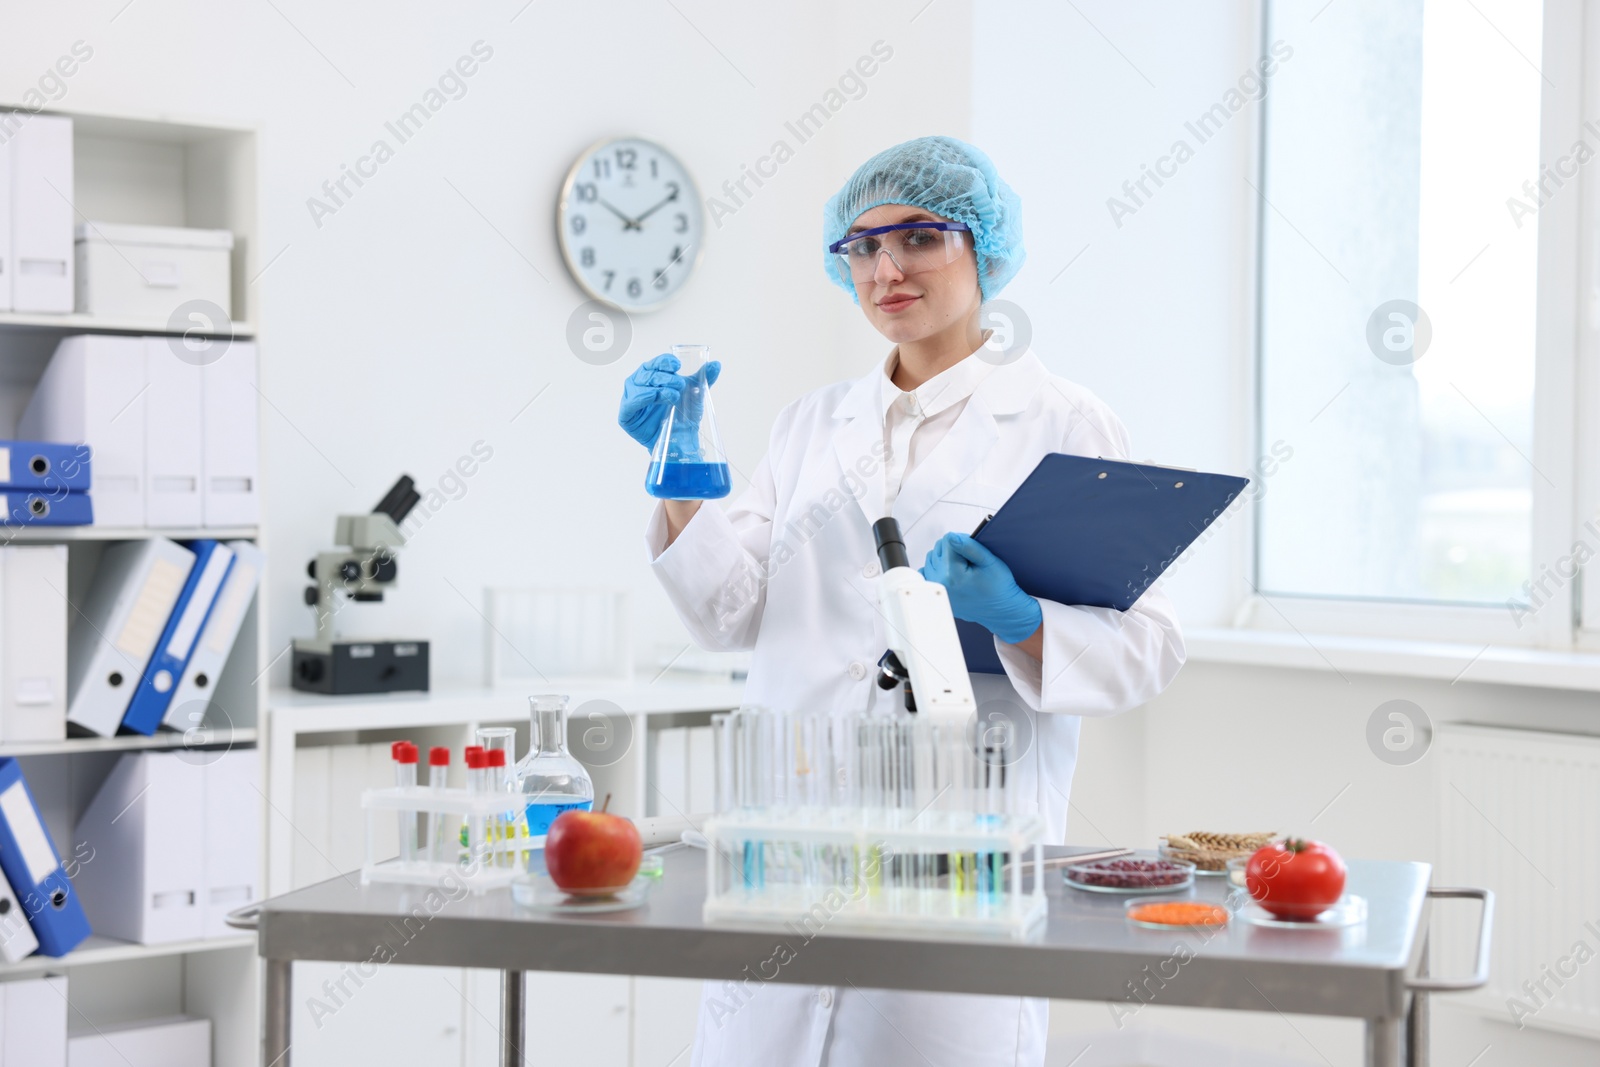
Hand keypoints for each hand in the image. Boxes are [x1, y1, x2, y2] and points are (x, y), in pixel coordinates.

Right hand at [618, 354, 721, 450]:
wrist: (679, 441)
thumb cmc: (682, 415)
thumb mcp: (694, 395)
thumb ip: (703, 379)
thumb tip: (716, 364)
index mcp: (652, 375)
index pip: (655, 363)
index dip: (664, 361)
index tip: (677, 365)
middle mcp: (639, 384)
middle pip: (648, 374)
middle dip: (665, 377)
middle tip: (680, 384)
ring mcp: (631, 399)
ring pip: (639, 386)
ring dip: (656, 388)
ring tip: (673, 395)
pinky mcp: (626, 416)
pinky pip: (630, 403)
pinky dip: (641, 398)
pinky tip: (653, 397)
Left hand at [919, 533, 1041, 644]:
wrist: (1001, 611)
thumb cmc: (998, 588)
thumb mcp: (990, 562)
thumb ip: (968, 546)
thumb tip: (951, 536)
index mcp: (952, 573)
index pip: (948, 540)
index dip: (963, 541)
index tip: (973, 552)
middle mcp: (940, 582)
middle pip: (938, 548)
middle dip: (953, 550)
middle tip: (970, 562)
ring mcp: (937, 589)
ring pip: (932, 558)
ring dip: (945, 559)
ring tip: (962, 569)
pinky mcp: (936, 594)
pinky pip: (926, 572)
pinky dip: (937, 570)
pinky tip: (951, 574)